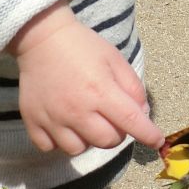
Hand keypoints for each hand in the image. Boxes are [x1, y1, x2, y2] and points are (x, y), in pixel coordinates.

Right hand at [8, 1, 162, 154]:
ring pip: (78, 149)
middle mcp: (77, 109)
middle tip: (111, 117)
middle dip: (116, 133)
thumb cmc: (83, 47)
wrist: (42, 39)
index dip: (148, 135)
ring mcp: (53, 118)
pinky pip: (50, 148)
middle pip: (107, 141)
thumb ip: (133, 87)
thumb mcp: (115, 59)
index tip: (157, 142)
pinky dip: (59, 141)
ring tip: (85, 121)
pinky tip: (63, 124)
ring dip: (87, 139)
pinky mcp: (32, 121)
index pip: (131, 122)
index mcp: (101, 91)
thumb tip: (143, 115)